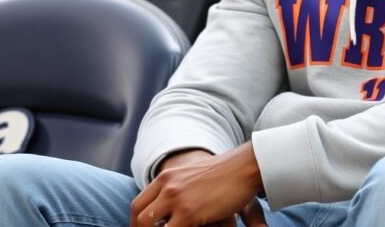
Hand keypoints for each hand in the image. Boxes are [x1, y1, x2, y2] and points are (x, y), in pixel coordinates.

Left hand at [130, 142, 262, 226]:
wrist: (247, 165)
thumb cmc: (228, 172)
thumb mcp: (195, 176)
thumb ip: (179, 188)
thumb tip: (172, 211)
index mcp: (167, 177)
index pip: (139, 205)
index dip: (137, 223)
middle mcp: (168, 187)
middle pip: (140, 218)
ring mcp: (177, 199)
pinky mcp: (190, 212)